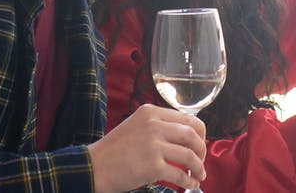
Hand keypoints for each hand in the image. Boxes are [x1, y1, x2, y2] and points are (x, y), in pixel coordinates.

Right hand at [87, 103, 206, 191]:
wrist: (94, 167)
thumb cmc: (114, 150)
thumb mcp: (136, 126)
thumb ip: (158, 125)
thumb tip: (185, 136)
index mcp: (150, 112)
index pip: (188, 118)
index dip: (199, 133)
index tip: (199, 143)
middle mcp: (154, 125)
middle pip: (192, 134)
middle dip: (202, 149)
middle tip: (200, 159)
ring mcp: (154, 145)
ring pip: (190, 155)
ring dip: (199, 167)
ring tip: (199, 174)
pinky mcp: (153, 166)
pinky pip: (180, 175)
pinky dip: (189, 181)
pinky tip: (191, 184)